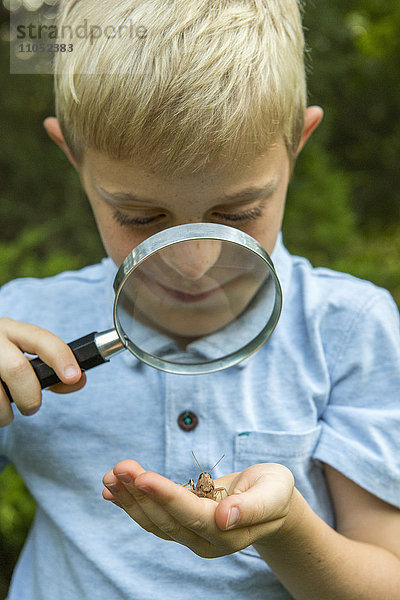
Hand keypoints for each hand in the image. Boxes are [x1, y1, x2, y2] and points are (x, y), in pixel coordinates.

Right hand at [0, 318, 84, 425]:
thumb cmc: (4, 361)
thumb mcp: (24, 355)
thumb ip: (52, 367)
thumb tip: (78, 380)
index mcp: (13, 331)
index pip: (41, 339)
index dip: (61, 357)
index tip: (73, 377)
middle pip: (17, 369)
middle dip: (31, 396)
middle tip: (32, 406)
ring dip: (7, 413)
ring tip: (7, 412)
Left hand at [102, 460, 294, 557]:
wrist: (271, 502)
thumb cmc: (274, 492)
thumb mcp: (274, 492)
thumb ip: (252, 507)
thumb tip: (224, 518)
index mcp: (229, 533)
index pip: (192, 515)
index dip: (166, 496)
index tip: (142, 477)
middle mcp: (206, 541)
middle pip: (167, 520)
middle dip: (140, 493)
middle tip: (120, 468)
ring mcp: (191, 537)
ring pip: (155, 521)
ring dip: (130, 499)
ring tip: (110, 477)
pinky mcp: (182, 527)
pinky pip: (153, 519)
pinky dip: (132, 504)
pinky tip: (113, 492)